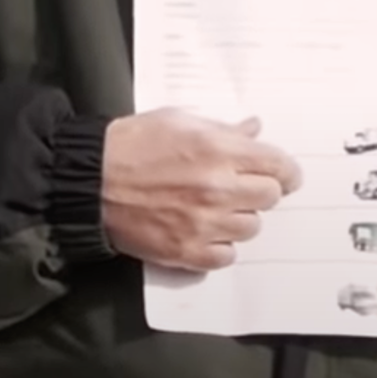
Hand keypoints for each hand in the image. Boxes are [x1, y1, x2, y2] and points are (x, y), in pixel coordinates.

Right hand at [102, 109, 303, 271]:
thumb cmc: (132, 144)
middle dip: (261, 190)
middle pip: (270, 197)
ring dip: (240, 217)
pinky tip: (205, 231)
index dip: (286, 170)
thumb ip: (223, 128)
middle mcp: (217, 188)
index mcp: (218, 150)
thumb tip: (254, 129)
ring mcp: (203, 224)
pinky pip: (227, 256)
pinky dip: (220, 245)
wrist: (90, 181)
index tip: (283, 174)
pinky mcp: (186, 251)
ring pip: (251, 227)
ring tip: (216, 208)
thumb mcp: (179, 120)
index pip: (280, 166)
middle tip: (242, 187)